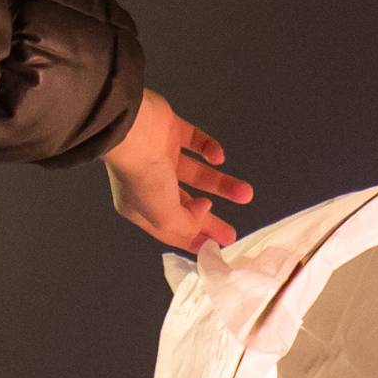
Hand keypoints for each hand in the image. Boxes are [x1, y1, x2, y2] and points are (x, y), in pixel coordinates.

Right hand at [104, 88, 252, 249]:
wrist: (131, 128)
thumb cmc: (144, 177)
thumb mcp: (163, 215)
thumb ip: (185, 225)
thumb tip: (203, 215)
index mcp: (140, 208)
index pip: (170, 230)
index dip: (193, 240)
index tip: (215, 249)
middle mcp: (150, 183)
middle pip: (186, 205)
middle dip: (209, 220)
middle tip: (232, 233)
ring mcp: (161, 155)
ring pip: (197, 174)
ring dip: (222, 185)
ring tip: (246, 193)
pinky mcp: (170, 130)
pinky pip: (195, 141)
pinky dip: (209, 149)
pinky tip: (219, 157)